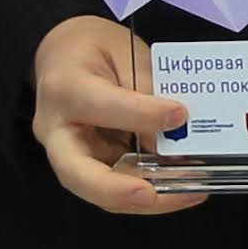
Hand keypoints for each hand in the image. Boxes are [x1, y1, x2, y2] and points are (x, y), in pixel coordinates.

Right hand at [33, 14, 193, 215]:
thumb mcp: (124, 50)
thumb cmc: (93, 48)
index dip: (141, 114)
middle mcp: (57, 131)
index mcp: (64, 89)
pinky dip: (149, 192)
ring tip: (190, 192)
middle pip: (79, 175)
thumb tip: (175, 127)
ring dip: (146, 200)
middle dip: (118, 191)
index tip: (180, 115)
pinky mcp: (87, 167)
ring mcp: (68, 154)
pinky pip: (116, 187)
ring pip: (99, 191)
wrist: (62, 55)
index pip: (101, 106)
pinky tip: (183, 188)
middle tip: (156, 195)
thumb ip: (146, 86)